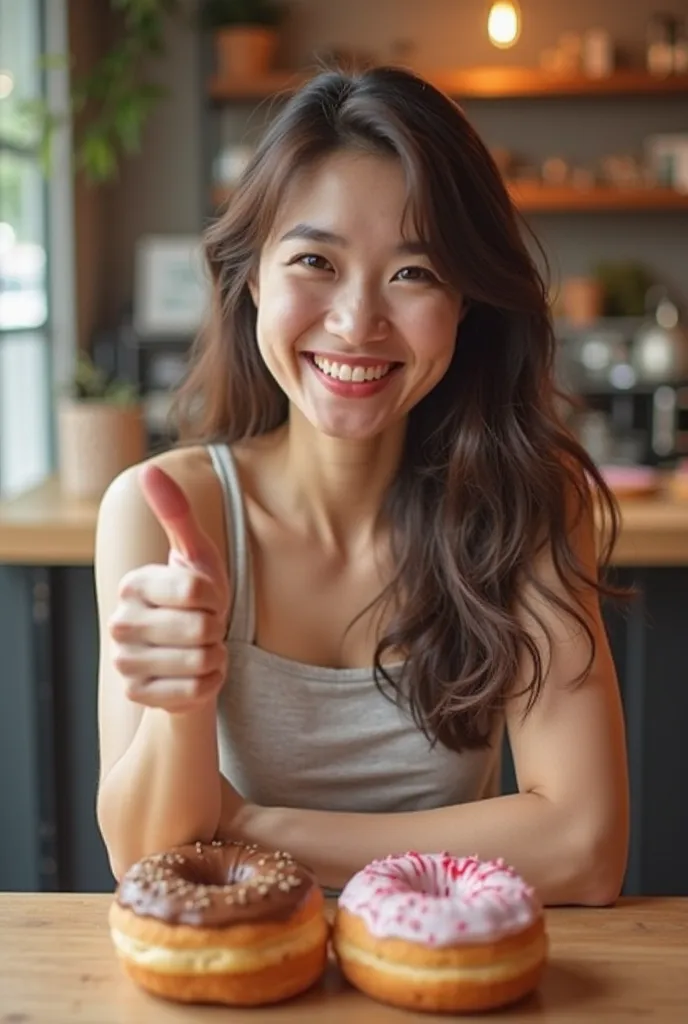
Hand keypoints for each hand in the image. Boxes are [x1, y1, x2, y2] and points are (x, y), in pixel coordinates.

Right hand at [108, 464, 229, 713]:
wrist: (189, 657)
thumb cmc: (196, 601)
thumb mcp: (195, 555)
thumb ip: (176, 513)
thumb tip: (149, 470)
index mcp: (132, 584)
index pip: (199, 591)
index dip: (217, 597)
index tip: (206, 599)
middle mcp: (120, 623)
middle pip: (202, 628)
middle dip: (216, 628)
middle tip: (204, 627)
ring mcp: (124, 662)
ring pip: (201, 661)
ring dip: (215, 656)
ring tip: (200, 649)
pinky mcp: (138, 695)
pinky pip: (197, 691)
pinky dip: (210, 682)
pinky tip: (196, 673)